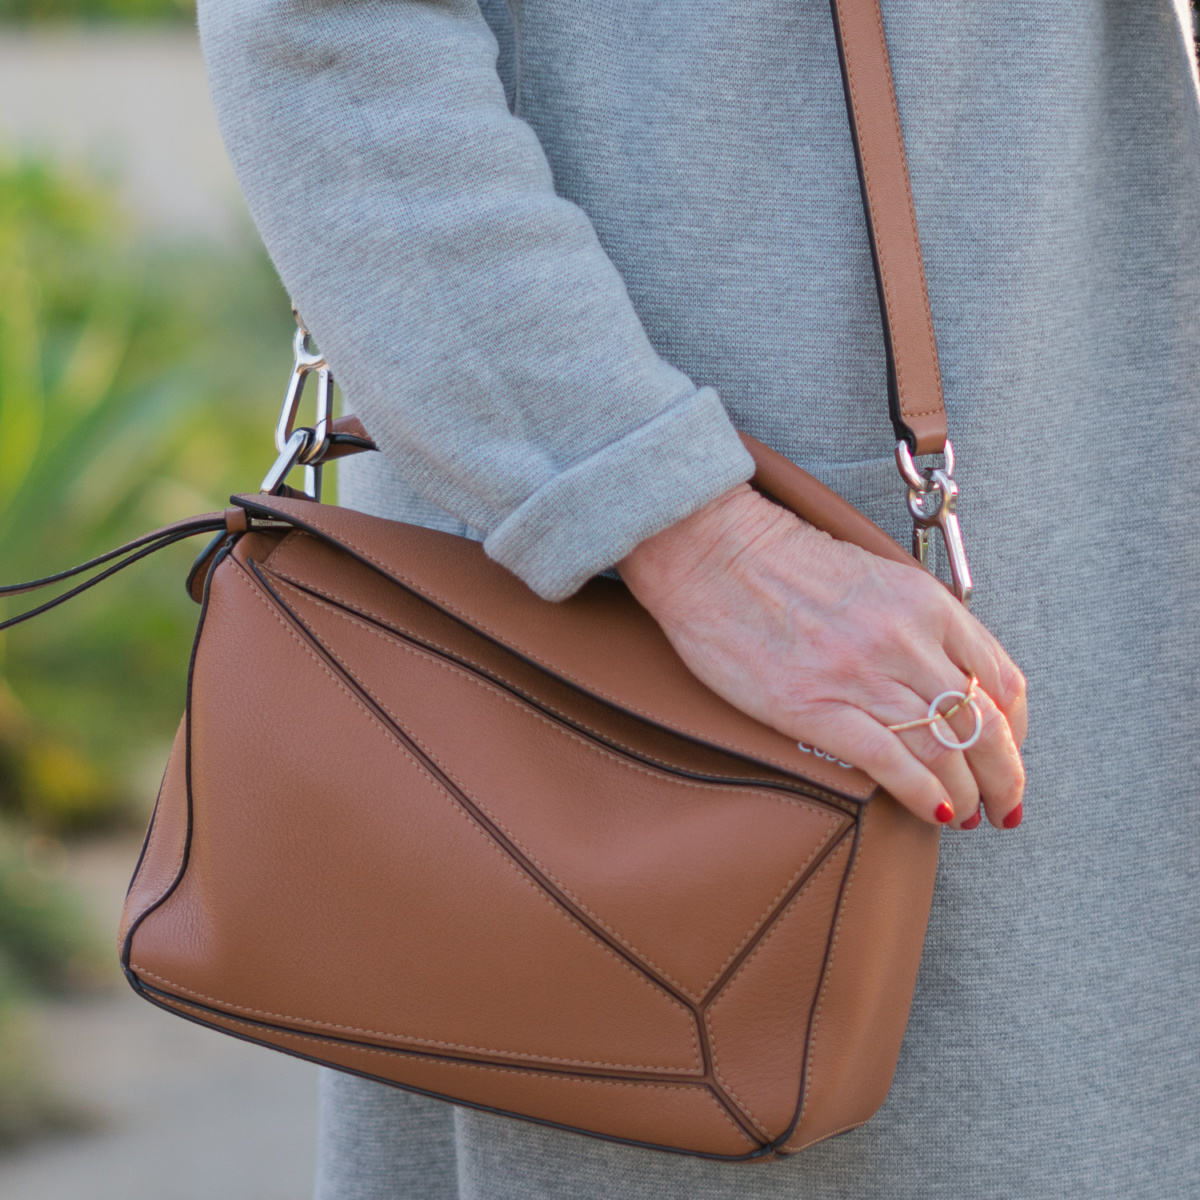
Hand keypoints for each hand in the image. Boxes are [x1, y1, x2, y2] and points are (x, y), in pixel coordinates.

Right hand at [618, 483, 1026, 828]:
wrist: (711, 552)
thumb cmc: (781, 558)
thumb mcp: (872, 574)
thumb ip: (914, 620)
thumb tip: (941, 674)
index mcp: (924, 602)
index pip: (999, 679)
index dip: (1015, 730)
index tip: (1009, 753)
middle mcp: (904, 638)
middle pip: (982, 723)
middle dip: (1003, 776)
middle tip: (1004, 806)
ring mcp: (861, 674)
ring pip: (944, 749)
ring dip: (967, 794)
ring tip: (967, 816)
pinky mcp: (814, 706)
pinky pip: (889, 761)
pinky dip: (921, 792)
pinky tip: (933, 811)